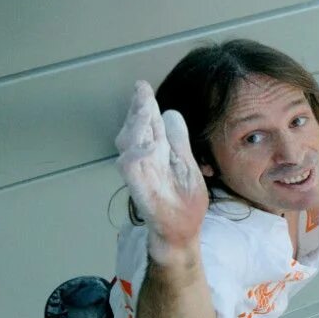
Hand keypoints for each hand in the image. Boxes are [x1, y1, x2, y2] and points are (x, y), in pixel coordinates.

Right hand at [116, 82, 208, 260]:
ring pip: (131, 147)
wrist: (181, 232)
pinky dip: (140, 159)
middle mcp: (145, 162)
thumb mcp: (187, 164)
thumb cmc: (182, 200)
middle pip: (136, 130)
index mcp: (157, 154)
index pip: (148, 124)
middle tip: (141, 90)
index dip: (143, 105)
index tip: (142, 86)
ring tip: (144, 109)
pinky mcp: (142, 192)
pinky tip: (149, 146)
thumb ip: (179, 140)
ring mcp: (142, 176)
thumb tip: (171, 112)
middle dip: (138, 110)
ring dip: (137, 128)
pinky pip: (137, 174)